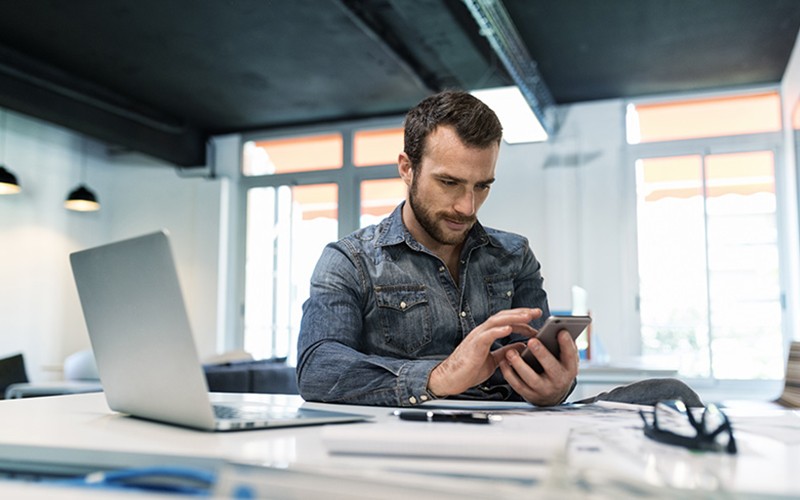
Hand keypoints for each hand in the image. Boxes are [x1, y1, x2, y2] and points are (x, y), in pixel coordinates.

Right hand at [427, 308, 541, 396]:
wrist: (451, 379)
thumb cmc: (469, 370)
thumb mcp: (494, 361)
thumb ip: (506, 352)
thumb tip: (522, 347)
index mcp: (486, 335)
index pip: (506, 321)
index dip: (521, 320)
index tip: (535, 321)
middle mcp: (481, 332)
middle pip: (503, 317)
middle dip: (521, 313)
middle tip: (537, 312)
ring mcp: (477, 337)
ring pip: (496, 321)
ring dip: (513, 318)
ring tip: (527, 317)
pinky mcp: (473, 345)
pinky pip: (486, 335)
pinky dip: (498, 331)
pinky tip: (509, 329)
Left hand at [498, 329, 578, 405]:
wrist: (552, 396)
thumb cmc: (557, 368)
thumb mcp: (565, 360)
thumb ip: (563, 346)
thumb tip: (559, 328)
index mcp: (570, 369)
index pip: (571, 356)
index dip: (567, 344)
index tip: (561, 331)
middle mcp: (559, 381)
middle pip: (551, 368)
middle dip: (541, 354)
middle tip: (531, 341)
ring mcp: (544, 390)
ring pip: (531, 378)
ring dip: (520, 365)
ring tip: (511, 352)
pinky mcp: (530, 395)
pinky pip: (518, 385)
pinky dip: (509, 373)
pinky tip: (504, 361)